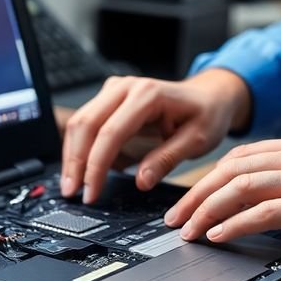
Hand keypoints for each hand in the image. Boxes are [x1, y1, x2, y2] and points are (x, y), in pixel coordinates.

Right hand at [60, 69, 250, 203]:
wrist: (209, 96)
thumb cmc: (206, 114)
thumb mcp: (197, 140)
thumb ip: (167, 159)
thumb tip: (141, 181)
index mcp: (148, 94)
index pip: (111, 132)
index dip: (96, 165)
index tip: (91, 191)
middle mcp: (125, 87)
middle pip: (86, 124)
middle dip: (76, 162)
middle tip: (72, 192)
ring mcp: (114, 90)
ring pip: (80, 122)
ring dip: (72, 155)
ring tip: (72, 185)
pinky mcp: (109, 98)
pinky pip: (85, 122)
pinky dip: (78, 147)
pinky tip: (79, 170)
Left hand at [165, 126, 280, 267]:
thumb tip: (267, 199)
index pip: (249, 153)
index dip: (214, 176)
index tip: (193, 196)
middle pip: (235, 166)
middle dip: (198, 192)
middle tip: (176, 216)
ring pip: (242, 185)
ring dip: (206, 209)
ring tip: (187, 230)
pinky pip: (264, 211)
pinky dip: (234, 223)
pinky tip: (216, 235)